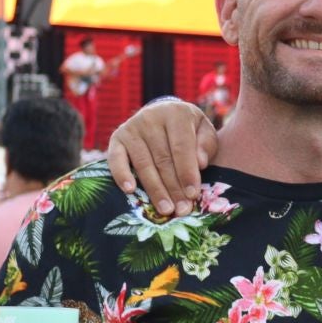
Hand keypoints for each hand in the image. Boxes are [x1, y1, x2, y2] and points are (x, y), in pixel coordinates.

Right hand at [108, 100, 217, 216]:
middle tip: (182, 209)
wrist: (164, 112)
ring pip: (144, 164)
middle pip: (163, 159)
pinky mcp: (117, 137)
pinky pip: (115, 159)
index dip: (187, 172)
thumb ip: (206, 145)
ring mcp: (132, 127)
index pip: (181, 147)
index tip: (193, 194)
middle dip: (174, 188)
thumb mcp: (204, 130)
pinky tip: (130, 191)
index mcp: (176, 113)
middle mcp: (151, 118)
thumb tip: (201, 163)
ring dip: (155, 190)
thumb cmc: (189, 129)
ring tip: (165, 210)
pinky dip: (121, 175)